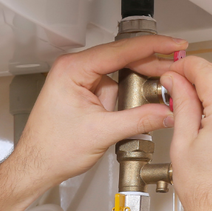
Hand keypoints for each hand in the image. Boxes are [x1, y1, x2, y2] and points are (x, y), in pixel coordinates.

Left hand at [9, 35, 186, 193]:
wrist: (36, 165)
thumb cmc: (52, 149)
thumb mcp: (102, 133)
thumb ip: (139, 120)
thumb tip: (166, 111)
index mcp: (72, 69)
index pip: (119, 50)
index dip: (152, 46)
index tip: (174, 45)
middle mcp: (73, 69)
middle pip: (121, 59)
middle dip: (149, 68)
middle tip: (175, 72)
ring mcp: (78, 80)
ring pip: (119, 74)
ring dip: (137, 87)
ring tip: (156, 98)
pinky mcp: (83, 93)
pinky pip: (112, 88)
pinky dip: (127, 97)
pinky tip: (136, 107)